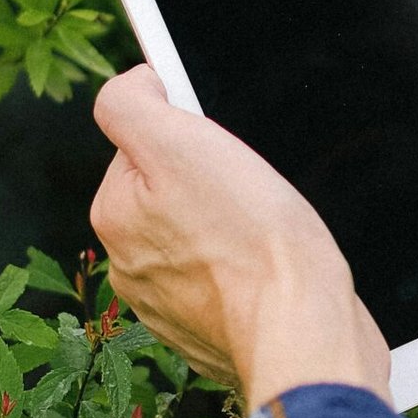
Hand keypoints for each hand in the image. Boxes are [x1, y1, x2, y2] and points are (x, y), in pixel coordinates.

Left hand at [90, 67, 391, 413]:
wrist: (302, 329)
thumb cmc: (252, 238)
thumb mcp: (181, 142)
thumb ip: (131, 103)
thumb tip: (132, 85)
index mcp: (115, 215)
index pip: (146, 146)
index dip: (190, 137)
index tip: (223, 156)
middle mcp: (130, 265)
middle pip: (173, 192)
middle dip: (211, 184)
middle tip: (251, 195)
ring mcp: (168, 305)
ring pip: (202, 237)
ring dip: (231, 228)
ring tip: (265, 234)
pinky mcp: (209, 331)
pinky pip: (226, 281)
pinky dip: (247, 271)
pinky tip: (269, 269)